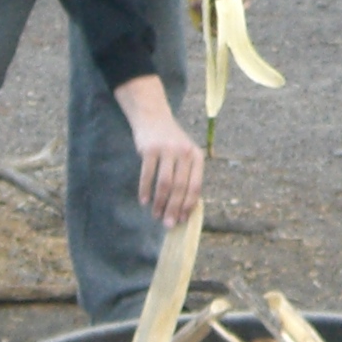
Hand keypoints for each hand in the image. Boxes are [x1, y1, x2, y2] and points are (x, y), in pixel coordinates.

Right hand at [115, 74, 203, 226]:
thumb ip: (187, 176)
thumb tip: (185, 209)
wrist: (153, 117)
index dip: (189, 205)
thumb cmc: (171, 143)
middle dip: (174, 209)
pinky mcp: (150, 149)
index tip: (183, 220)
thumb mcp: (185, 155)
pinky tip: (144, 201)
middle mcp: (184, 152)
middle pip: (180, 188)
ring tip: (156, 215)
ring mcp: (167, 150)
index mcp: (196, 156)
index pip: (195, 186)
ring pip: (165, 184)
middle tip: (168, 225)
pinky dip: (145, 190)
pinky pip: (147, 175)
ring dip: (160, 203)